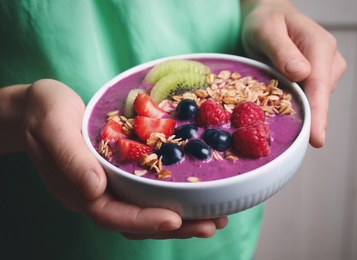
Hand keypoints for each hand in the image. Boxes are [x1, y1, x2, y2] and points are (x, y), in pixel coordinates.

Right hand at [21, 79, 227, 238]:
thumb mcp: (52, 127)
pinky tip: (195, 194)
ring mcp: (109, 185)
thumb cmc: (43, 113)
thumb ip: (71, 158)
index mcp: (78, 189)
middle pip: (137, 220)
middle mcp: (97, 193)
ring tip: (214, 218)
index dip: (144, 220)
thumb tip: (96, 189)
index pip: (112, 214)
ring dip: (180, 218)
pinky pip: (146, 191)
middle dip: (174, 227)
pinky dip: (171, 197)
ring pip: (145, 210)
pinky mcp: (120, 172)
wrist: (41, 106)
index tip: (175, 220)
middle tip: (211, 225)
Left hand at [241, 0, 346, 146]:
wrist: (269, 17)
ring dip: (295, 111)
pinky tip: (278, 108)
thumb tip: (301, 74)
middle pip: (317, 99)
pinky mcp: (314, 80)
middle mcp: (328, 61)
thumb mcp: (266, 31)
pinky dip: (293, 106)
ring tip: (272, 113)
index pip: (319, 86)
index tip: (316, 138)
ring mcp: (324, 72)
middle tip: (283, 138)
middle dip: (302, 118)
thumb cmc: (266, 22)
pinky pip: (306, 98)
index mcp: (320, 47)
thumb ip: (282, 51)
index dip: (317, 114)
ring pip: (312, 101)